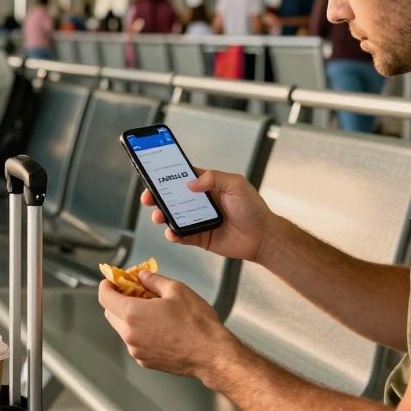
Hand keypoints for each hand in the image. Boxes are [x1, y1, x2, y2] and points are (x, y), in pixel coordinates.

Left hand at [98, 272, 234, 380]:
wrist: (211, 354)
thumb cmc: (196, 323)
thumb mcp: (176, 290)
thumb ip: (153, 280)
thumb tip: (142, 276)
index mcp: (133, 314)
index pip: (105, 297)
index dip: (107, 285)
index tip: (112, 280)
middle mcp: (130, 335)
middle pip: (110, 313)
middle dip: (118, 299)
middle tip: (135, 290)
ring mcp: (136, 350)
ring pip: (122, 328)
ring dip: (130, 316)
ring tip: (152, 308)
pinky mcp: (145, 361)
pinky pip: (134, 341)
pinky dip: (140, 331)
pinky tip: (159, 325)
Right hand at [140, 169, 277, 262]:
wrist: (263, 237)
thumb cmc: (253, 208)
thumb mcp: (236, 184)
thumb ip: (214, 178)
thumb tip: (190, 183)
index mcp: (207, 185)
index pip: (182, 177)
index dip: (166, 175)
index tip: (152, 173)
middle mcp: (200, 202)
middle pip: (171, 197)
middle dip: (156, 196)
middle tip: (147, 197)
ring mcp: (198, 220)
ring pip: (172, 216)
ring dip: (161, 215)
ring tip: (158, 216)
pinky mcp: (199, 238)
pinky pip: (181, 236)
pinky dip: (172, 234)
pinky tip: (171, 232)